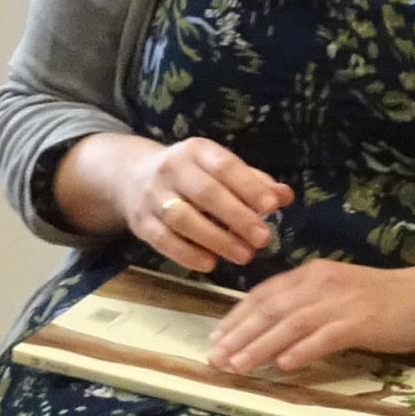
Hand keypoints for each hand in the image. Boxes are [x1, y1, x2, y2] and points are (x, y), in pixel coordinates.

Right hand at [118, 134, 289, 273]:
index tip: (271, 207)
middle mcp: (172, 169)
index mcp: (196, 151)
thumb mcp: (218, 168)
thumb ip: (252, 182)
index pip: (224, 166)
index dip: (248, 186)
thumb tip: (285, 196)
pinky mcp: (141, 222)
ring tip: (244, 256)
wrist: (130, 176)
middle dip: (237, 217)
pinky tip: (210, 264)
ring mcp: (153, 196)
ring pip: (182, 218)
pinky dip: (187, 254)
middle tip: (263, 240)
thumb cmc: (190, 174)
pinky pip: (163, 240)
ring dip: (215, 239)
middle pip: (205, 193)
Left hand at [206, 256, 414, 377]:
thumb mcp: (338, 294)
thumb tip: (270, 333)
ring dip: (260, 345)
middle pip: (270, 309)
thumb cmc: (384, 300)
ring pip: (290, 323)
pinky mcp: (361, 321)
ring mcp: (341, 301)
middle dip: (239, 334)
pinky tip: (284, 365)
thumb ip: (306, 308)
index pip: (264, 294)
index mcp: (312, 275)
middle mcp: (321, 283)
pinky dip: (302, 350)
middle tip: (217, 357)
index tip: (216, 338)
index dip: (237, 317)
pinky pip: (325, 337)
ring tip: (239, 365)